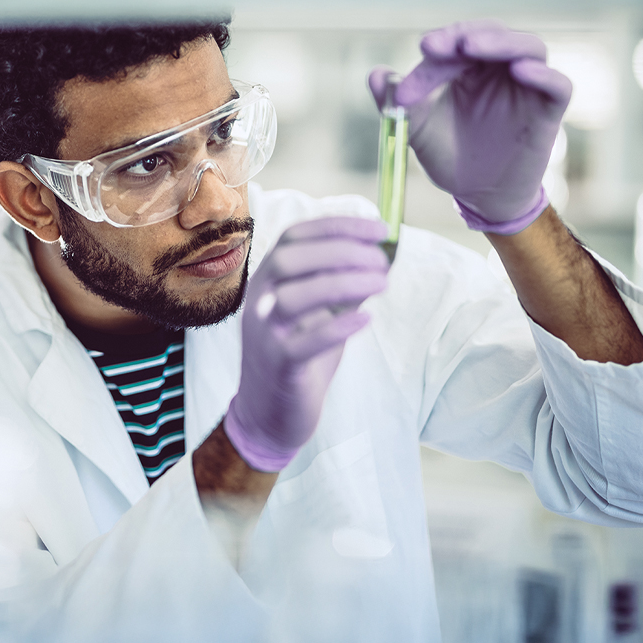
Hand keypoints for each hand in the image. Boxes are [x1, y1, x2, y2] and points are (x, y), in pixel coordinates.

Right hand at [223, 217, 388, 471]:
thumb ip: (341, 285)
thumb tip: (381, 257)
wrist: (267, 415)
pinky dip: (337, 328)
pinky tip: (365, 321)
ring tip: (382, 284)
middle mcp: (260, 300)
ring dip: (343, 284)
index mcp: (268, 280)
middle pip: (290, 259)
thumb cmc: (296, 356)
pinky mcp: (278, 365)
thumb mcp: (319, 313)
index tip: (380, 229)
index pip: (296, 237)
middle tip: (382, 261)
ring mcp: (264, 333)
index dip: (338, 227)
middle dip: (341, 251)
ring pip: (294, 297)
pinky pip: (303, 343)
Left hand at [368, 20, 571, 233]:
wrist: (476, 195)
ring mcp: (526, 88)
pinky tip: (522, 70)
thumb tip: (375, 75)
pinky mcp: (547, 112)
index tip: (423, 49)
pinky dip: (543, 74)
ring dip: (503, 42)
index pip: (457, 41)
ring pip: (529, 47)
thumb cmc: (449, 153)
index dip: (442, 44)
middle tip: (441, 45)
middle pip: (494, 33)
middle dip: (466, 34)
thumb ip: (393, 101)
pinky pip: (558, 85)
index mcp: (468, 66)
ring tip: (474, 45)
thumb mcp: (416, 127)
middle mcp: (500, 70)